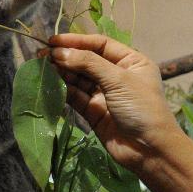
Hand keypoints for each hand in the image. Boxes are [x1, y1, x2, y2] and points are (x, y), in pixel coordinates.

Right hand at [45, 33, 181, 172]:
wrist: (149, 151)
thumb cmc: (141, 108)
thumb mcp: (118, 80)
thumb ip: (88, 63)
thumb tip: (59, 52)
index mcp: (130, 62)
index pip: (99, 45)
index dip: (76, 41)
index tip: (53, 41)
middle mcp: (117, 75)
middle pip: (87, 60)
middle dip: (66, 57)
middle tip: (42, 55)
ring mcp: (104, 94)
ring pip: (79, 78)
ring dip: (62, 72)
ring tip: (43, 68)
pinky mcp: (93, 111)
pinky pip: (75, 96)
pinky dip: (63, 89)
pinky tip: (51, 83)